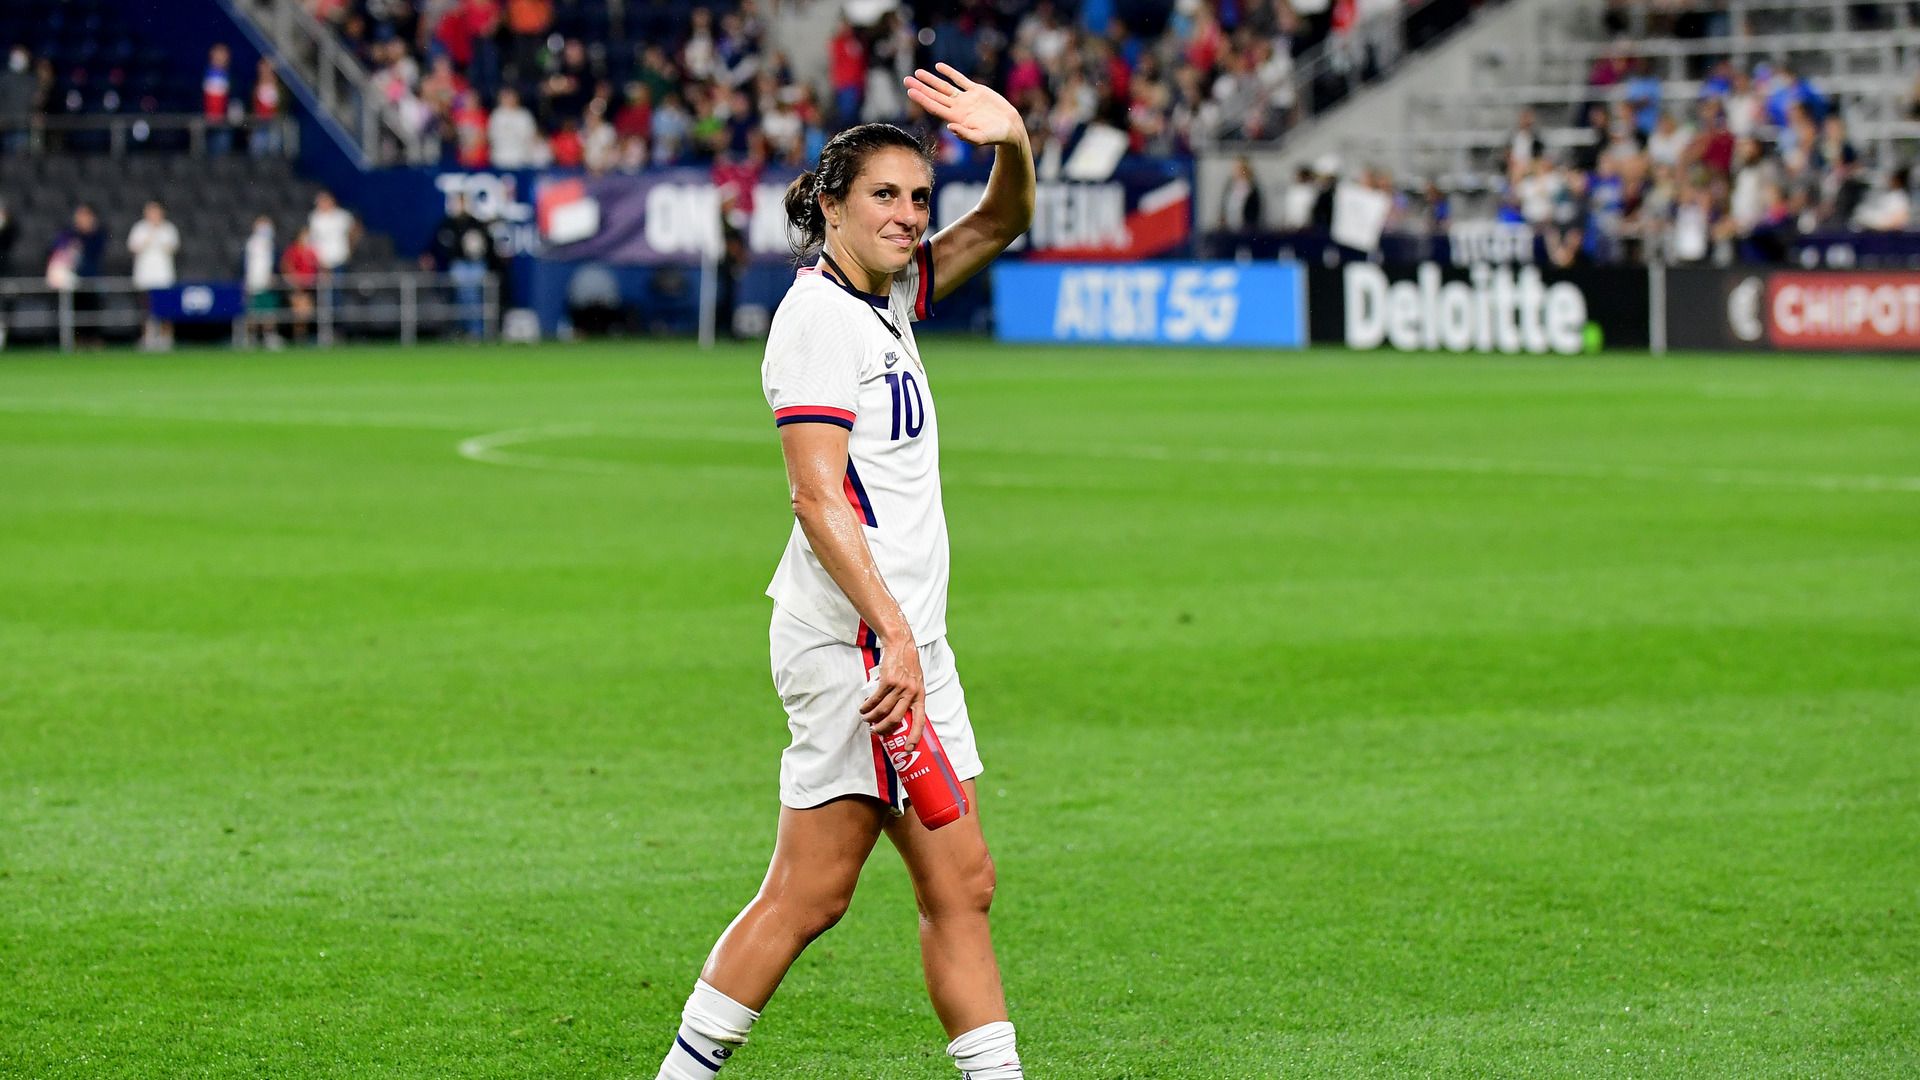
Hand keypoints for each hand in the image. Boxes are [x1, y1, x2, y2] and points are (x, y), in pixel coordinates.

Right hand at [859, 641, 926, 747]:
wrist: (901, 645)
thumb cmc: (907, 666)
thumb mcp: (915, 682)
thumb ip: (909, 698)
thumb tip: (897, 716)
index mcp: (920, 696)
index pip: (920, 720)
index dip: (914, 736)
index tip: (908, 749)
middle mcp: (911, 692)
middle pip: (896, 718)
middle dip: (884, 728)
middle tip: (876, 731)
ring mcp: (899, 686)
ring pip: (883, 709)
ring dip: (872, 717)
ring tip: (866, 718)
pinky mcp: (887, 680)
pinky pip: (875, 698)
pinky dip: (868, 705)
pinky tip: (864, 708)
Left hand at [904, 64, 1024, 147]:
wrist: (1010, 128)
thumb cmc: (995, 136)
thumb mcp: (980, 138)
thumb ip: (965, 134)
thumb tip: (949, 127)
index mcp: (956, 118)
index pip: (934, 107)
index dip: (922, 99)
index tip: (909, 92)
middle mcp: (958, 108)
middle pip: (935, 96)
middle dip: (921, 88)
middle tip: (906, 80)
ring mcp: (966, 99)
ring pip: (944, 87)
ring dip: (931, 80)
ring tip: (918, 72)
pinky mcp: (976, 91)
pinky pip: (960, 80)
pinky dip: (949, 73)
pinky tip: (939, 66)